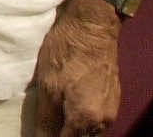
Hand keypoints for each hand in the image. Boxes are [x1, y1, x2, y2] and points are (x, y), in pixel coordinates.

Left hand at [32, 0, 121, 135]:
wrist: (93, 26)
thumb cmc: (67, 52)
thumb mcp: (48, 86)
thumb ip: (47, 119)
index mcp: (87, 119)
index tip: (39, 133)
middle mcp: (104, 119)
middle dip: (63, 133)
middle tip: (45, 123)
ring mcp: (111, 108)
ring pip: (89, 130)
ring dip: (73, 127)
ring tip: (55, 114)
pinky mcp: (113, 97)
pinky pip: (96, 118)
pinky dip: (82, 117)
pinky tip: (69, 105)